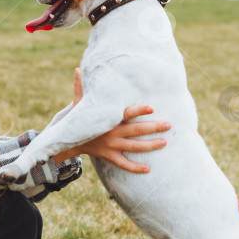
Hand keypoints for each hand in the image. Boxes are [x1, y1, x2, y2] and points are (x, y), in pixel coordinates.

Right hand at [55, 69, 169, 172]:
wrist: (69, 141)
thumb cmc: (78, 119)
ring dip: (150, 146)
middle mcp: (111, 133)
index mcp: (107, 119)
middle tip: (168, 124)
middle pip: (135, 131)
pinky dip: (134, 168)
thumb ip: (80, 87)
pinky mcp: (109, 156)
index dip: (138, 111)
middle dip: (153, 128)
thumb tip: (78, 68)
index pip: (125, 114)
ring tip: (164, 142)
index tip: (152, 107)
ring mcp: (111, 146)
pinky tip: (147, 169)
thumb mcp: (78, 103)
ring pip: (134, 147)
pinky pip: (123, 164)